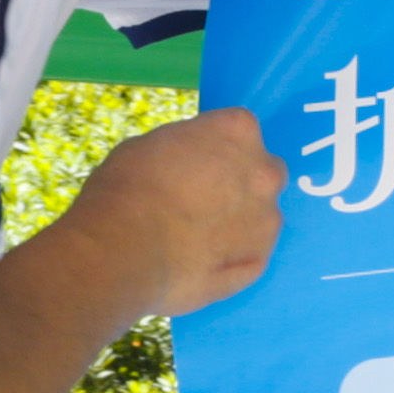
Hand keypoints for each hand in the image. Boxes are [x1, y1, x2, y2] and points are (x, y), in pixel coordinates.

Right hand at [46, 107, 287, 323]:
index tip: (194, 162)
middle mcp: (265, 172)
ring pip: (261, 217)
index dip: (214, 148)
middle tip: (203, 199)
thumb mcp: (150, 145)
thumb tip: (187, 163)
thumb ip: (184, 150)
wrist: (126, 249)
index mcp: (238, 130)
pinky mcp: (259, 261)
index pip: (238, 129)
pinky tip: (201, 263)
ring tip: (198, 239)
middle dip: (242, 182)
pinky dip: (232, 257)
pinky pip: (250, 255)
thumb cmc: (129, 187)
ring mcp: (267, 220)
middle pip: (264, 172)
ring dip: (239, 222)